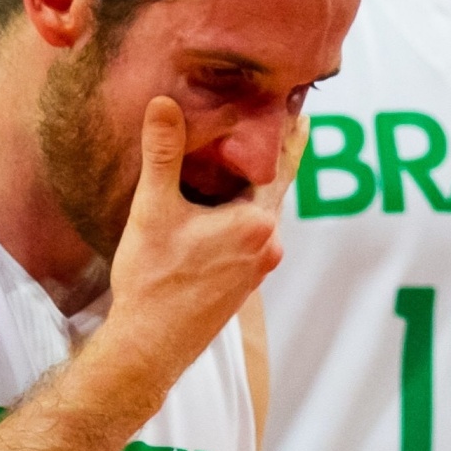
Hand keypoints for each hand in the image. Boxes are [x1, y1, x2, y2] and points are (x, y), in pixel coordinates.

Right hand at [105, 98, 302, 407]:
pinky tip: (213, 210)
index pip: (279, 166)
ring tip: (230, 163)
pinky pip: (245, 237)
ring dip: (244, 191)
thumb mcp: (153, 209)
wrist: (148, 347)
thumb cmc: (152, 281)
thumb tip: (163, 103)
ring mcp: (258, 268)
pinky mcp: (242, 284)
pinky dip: (234, 216)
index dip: (287, 135)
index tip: (301, 110)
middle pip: (266, 189)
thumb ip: (163, 154)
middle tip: (261, 124)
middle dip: (260, 160)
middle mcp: (268, 245)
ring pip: (254, 214)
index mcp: (256, 223)